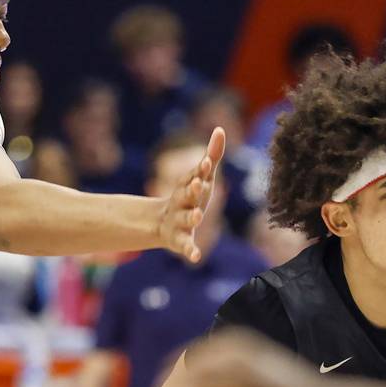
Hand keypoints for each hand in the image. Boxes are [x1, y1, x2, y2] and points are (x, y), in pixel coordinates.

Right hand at [160, 127, 225, 261]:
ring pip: (186, 219)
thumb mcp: (202, 178)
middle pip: (187, 195)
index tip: (206, 163)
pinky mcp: (180, 241)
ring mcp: (180, 221)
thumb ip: (212, 155)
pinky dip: (190, 252)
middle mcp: (182, 202)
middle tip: (198, 184)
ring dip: (192, 217)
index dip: (199, 171)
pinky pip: (185, 247)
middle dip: (192, 190)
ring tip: (198, 216)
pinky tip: (196, 257)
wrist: (164, 225)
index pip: (193, 176)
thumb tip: (221, 129)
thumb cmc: (190, 198)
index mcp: (188, 187)